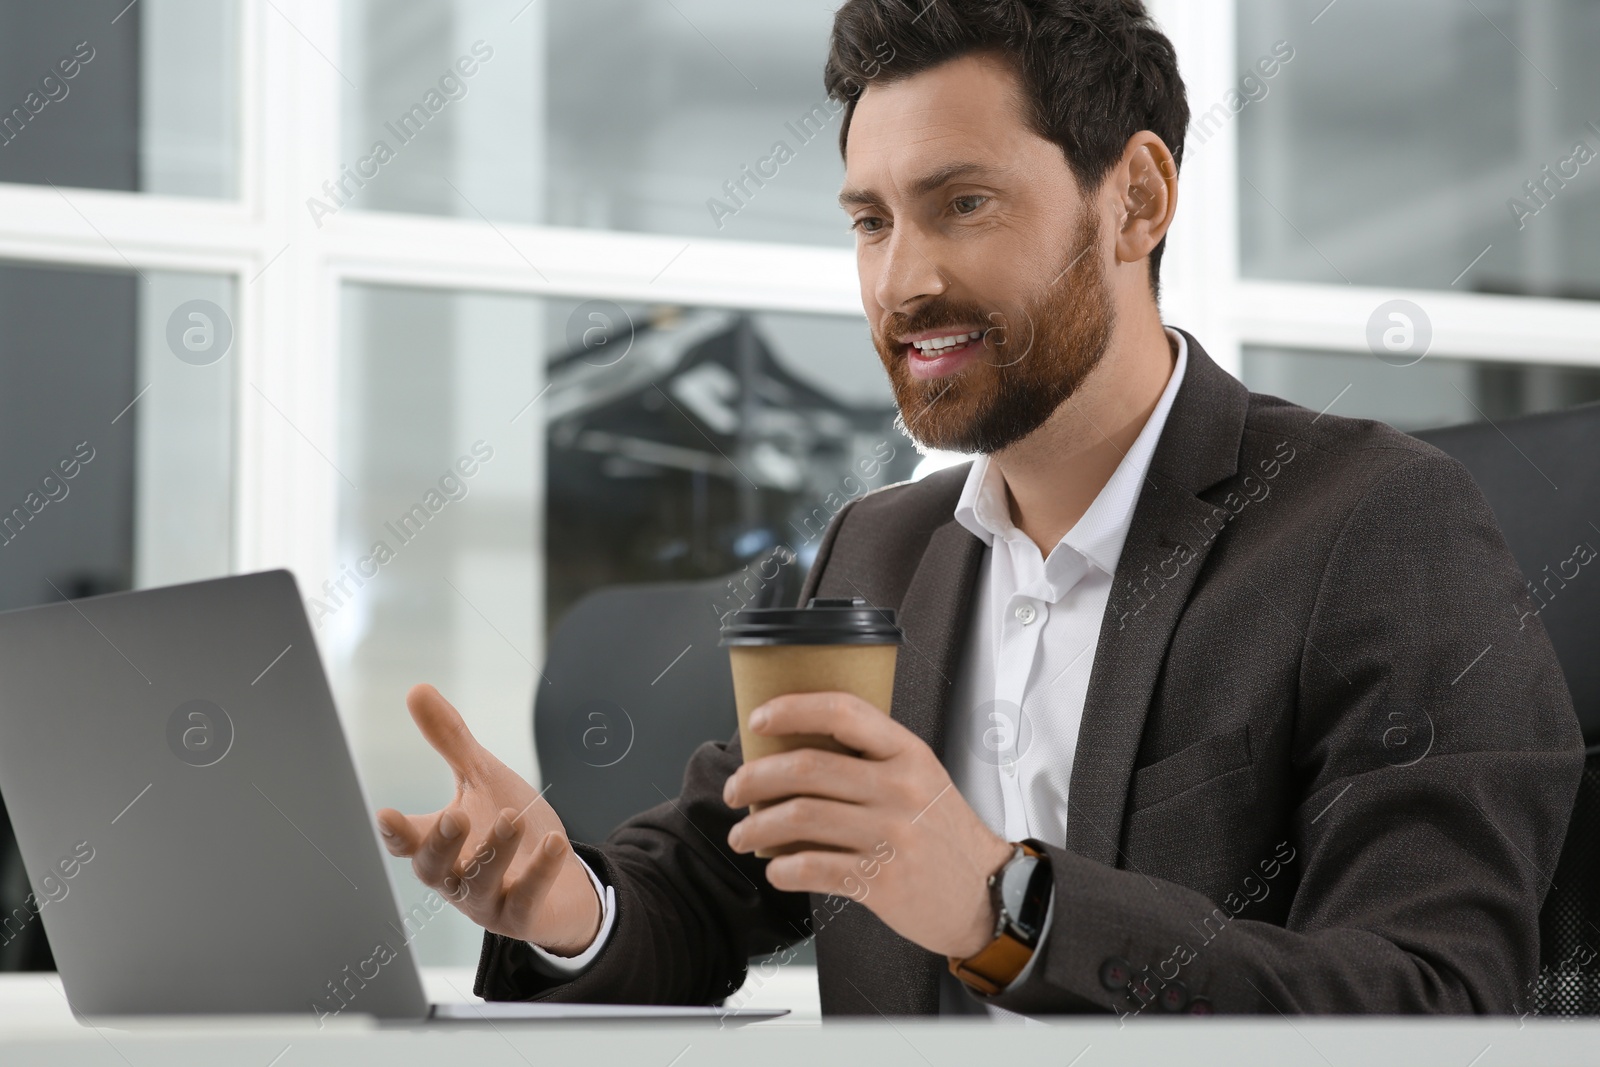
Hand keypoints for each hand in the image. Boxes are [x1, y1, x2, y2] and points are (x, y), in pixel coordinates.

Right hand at [375, 684, 600, 954]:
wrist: (559, 882)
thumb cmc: (508, 827)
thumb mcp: (482, 778)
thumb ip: (450, 740)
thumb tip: (416, 689)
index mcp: (439, 845)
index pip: (408, 842)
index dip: (396, 832)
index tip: (387, 815)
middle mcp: (454, 878)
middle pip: (433, 869)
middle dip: (441, 845)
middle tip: (454, 817)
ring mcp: (486, 902)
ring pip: (479, 884)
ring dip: (495, 852)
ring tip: (513, 818)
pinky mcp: (521, 917)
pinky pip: (525, 900)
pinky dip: (539, 873)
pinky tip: (554, 843)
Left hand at [721, 691, 1013, 958]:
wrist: (986, 893)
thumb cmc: (943, 833)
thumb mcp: (922, 776)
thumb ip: (872, 758)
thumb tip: (796, 750)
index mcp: (907, 753)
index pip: (842, 711)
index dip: (791, 709)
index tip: (759, 719)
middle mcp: (899, 788)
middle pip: (807, 767)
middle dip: (754, 777)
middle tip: (736, 790)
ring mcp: (891, 835)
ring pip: (800, 817)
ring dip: (757, 827)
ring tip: (743, 834)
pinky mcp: (882, 881)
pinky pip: (813, 868)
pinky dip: (783, 869)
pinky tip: (777, 870)